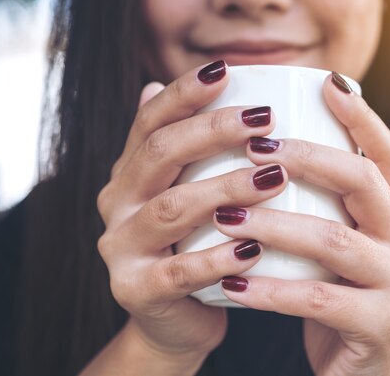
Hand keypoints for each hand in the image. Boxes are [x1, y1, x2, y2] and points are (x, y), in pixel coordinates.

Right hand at [95, 61, 287, 366]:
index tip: (225, 69)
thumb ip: (188, 149)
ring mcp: (121, 247)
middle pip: (160, 154)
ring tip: (273, 177)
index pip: (150, 121)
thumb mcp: (188, 193)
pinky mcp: (137, 290)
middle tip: (265, 120)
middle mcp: (116, 203)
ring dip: (226, 189)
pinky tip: (256, 245)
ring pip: (172, 208)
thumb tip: (179, 80)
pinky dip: (220, 256)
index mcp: (129, 173)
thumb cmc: (195, 245)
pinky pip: (181, 270)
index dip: (184, 93)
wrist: (174, 320)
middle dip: (213, 131)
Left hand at [215, 73, 389, 375]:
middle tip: (254, 147)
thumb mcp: (332, 244)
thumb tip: (260, 151)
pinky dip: (270, 290)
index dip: (361, 115)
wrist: (361, 373)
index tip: (326, 81)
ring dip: (274, 225)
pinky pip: (318, 301)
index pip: (384, 153)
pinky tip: (232, 284)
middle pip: (363, 182)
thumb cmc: (334, 296)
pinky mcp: (379, 326)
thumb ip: (315, 203)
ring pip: (334, 240)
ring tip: (224, 214)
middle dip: (307, 157)